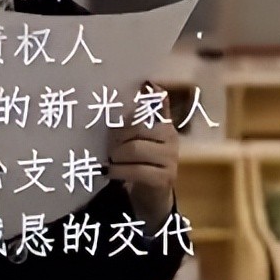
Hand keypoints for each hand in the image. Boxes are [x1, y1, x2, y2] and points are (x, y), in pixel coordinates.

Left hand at [106, 81, 177, 233]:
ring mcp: (171, 158)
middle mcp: (171, 137)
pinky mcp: (166, 178)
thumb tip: (149, 84)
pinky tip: (109, 172)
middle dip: (116, 138)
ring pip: (134, 149)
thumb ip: (137, 116)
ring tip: (110, 161)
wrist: (150, 196)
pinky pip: (137, 170)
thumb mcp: (136, 137)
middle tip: (108, 148)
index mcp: (164, 123)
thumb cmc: (139, 161)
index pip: (147, 108)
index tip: (117, 119)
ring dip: (116, 156)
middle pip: (137, 128)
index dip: (127, 114)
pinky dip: (118, 171)